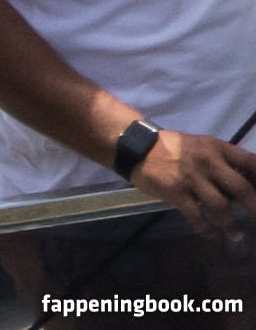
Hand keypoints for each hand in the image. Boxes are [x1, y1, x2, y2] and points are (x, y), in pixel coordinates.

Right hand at [130, 130, 255, 238]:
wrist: (138, 147)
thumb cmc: (174, 148)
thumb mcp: (202, 146)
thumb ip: (223, 163)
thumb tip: (245, 187)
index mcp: (218, 148)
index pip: (251, 163)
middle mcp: (209, 162)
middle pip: (241, 188)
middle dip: (254, 209)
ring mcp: (192, 177)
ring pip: (221, 206)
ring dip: (231, 225)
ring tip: (236, 235)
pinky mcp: (176, 191)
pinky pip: (196, 215)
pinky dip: (206, 229)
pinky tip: (210, 234)